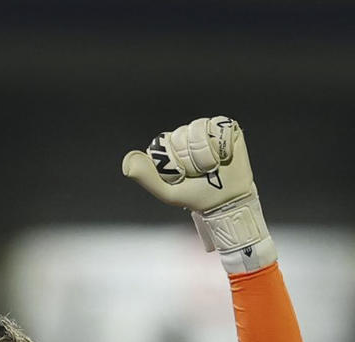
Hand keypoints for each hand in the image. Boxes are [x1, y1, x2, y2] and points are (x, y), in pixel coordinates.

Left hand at [121, 116, 254, 211]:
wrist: (227, 201)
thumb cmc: (198, 197)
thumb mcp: (168, 192)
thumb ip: (147, 178)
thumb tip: (127, 162)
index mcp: (170, 146)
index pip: (166, 142)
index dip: (176, 161)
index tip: (183, 176)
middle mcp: (186, 134)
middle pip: (183, 135)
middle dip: (193, 159)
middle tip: (201, 173)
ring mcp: (206, 129)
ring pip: (200, 129)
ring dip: (207, 154)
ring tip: (213, 166)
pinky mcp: (225, 127)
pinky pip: (220, 126)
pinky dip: (223, 146)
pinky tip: (224, 157)